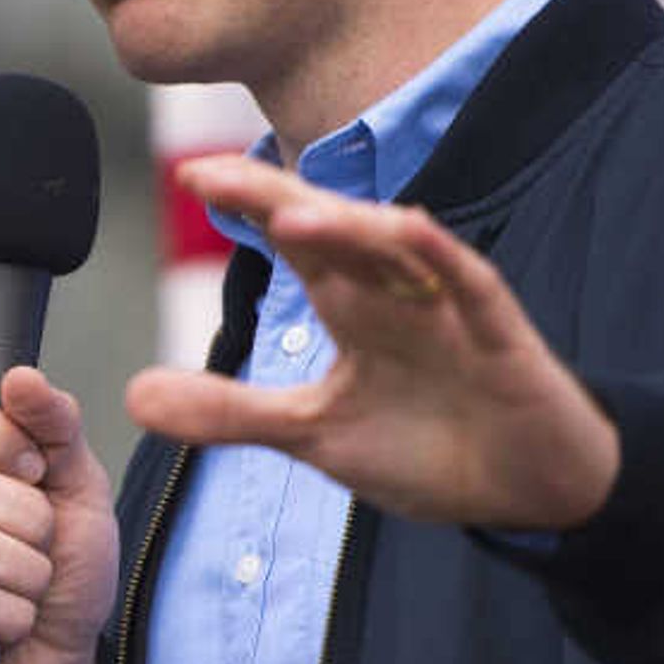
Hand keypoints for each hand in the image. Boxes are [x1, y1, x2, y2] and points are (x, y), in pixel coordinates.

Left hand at [128, 156, 618, 530]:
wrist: (529, 490)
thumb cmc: (430, 446)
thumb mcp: (313, 434)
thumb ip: (230, 412)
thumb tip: (134, 395)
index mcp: (352, 308)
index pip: (293, 241)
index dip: (247, 207)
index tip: (189, 177)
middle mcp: (396, 293)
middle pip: (334, 228)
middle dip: (275, 196)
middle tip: (214, 172)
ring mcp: (449, 308)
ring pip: (396, 248)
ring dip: (347, 227)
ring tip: (289, 214)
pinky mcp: (500, 334)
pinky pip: (471, 284)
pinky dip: (443, 257)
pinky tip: (411, 229)